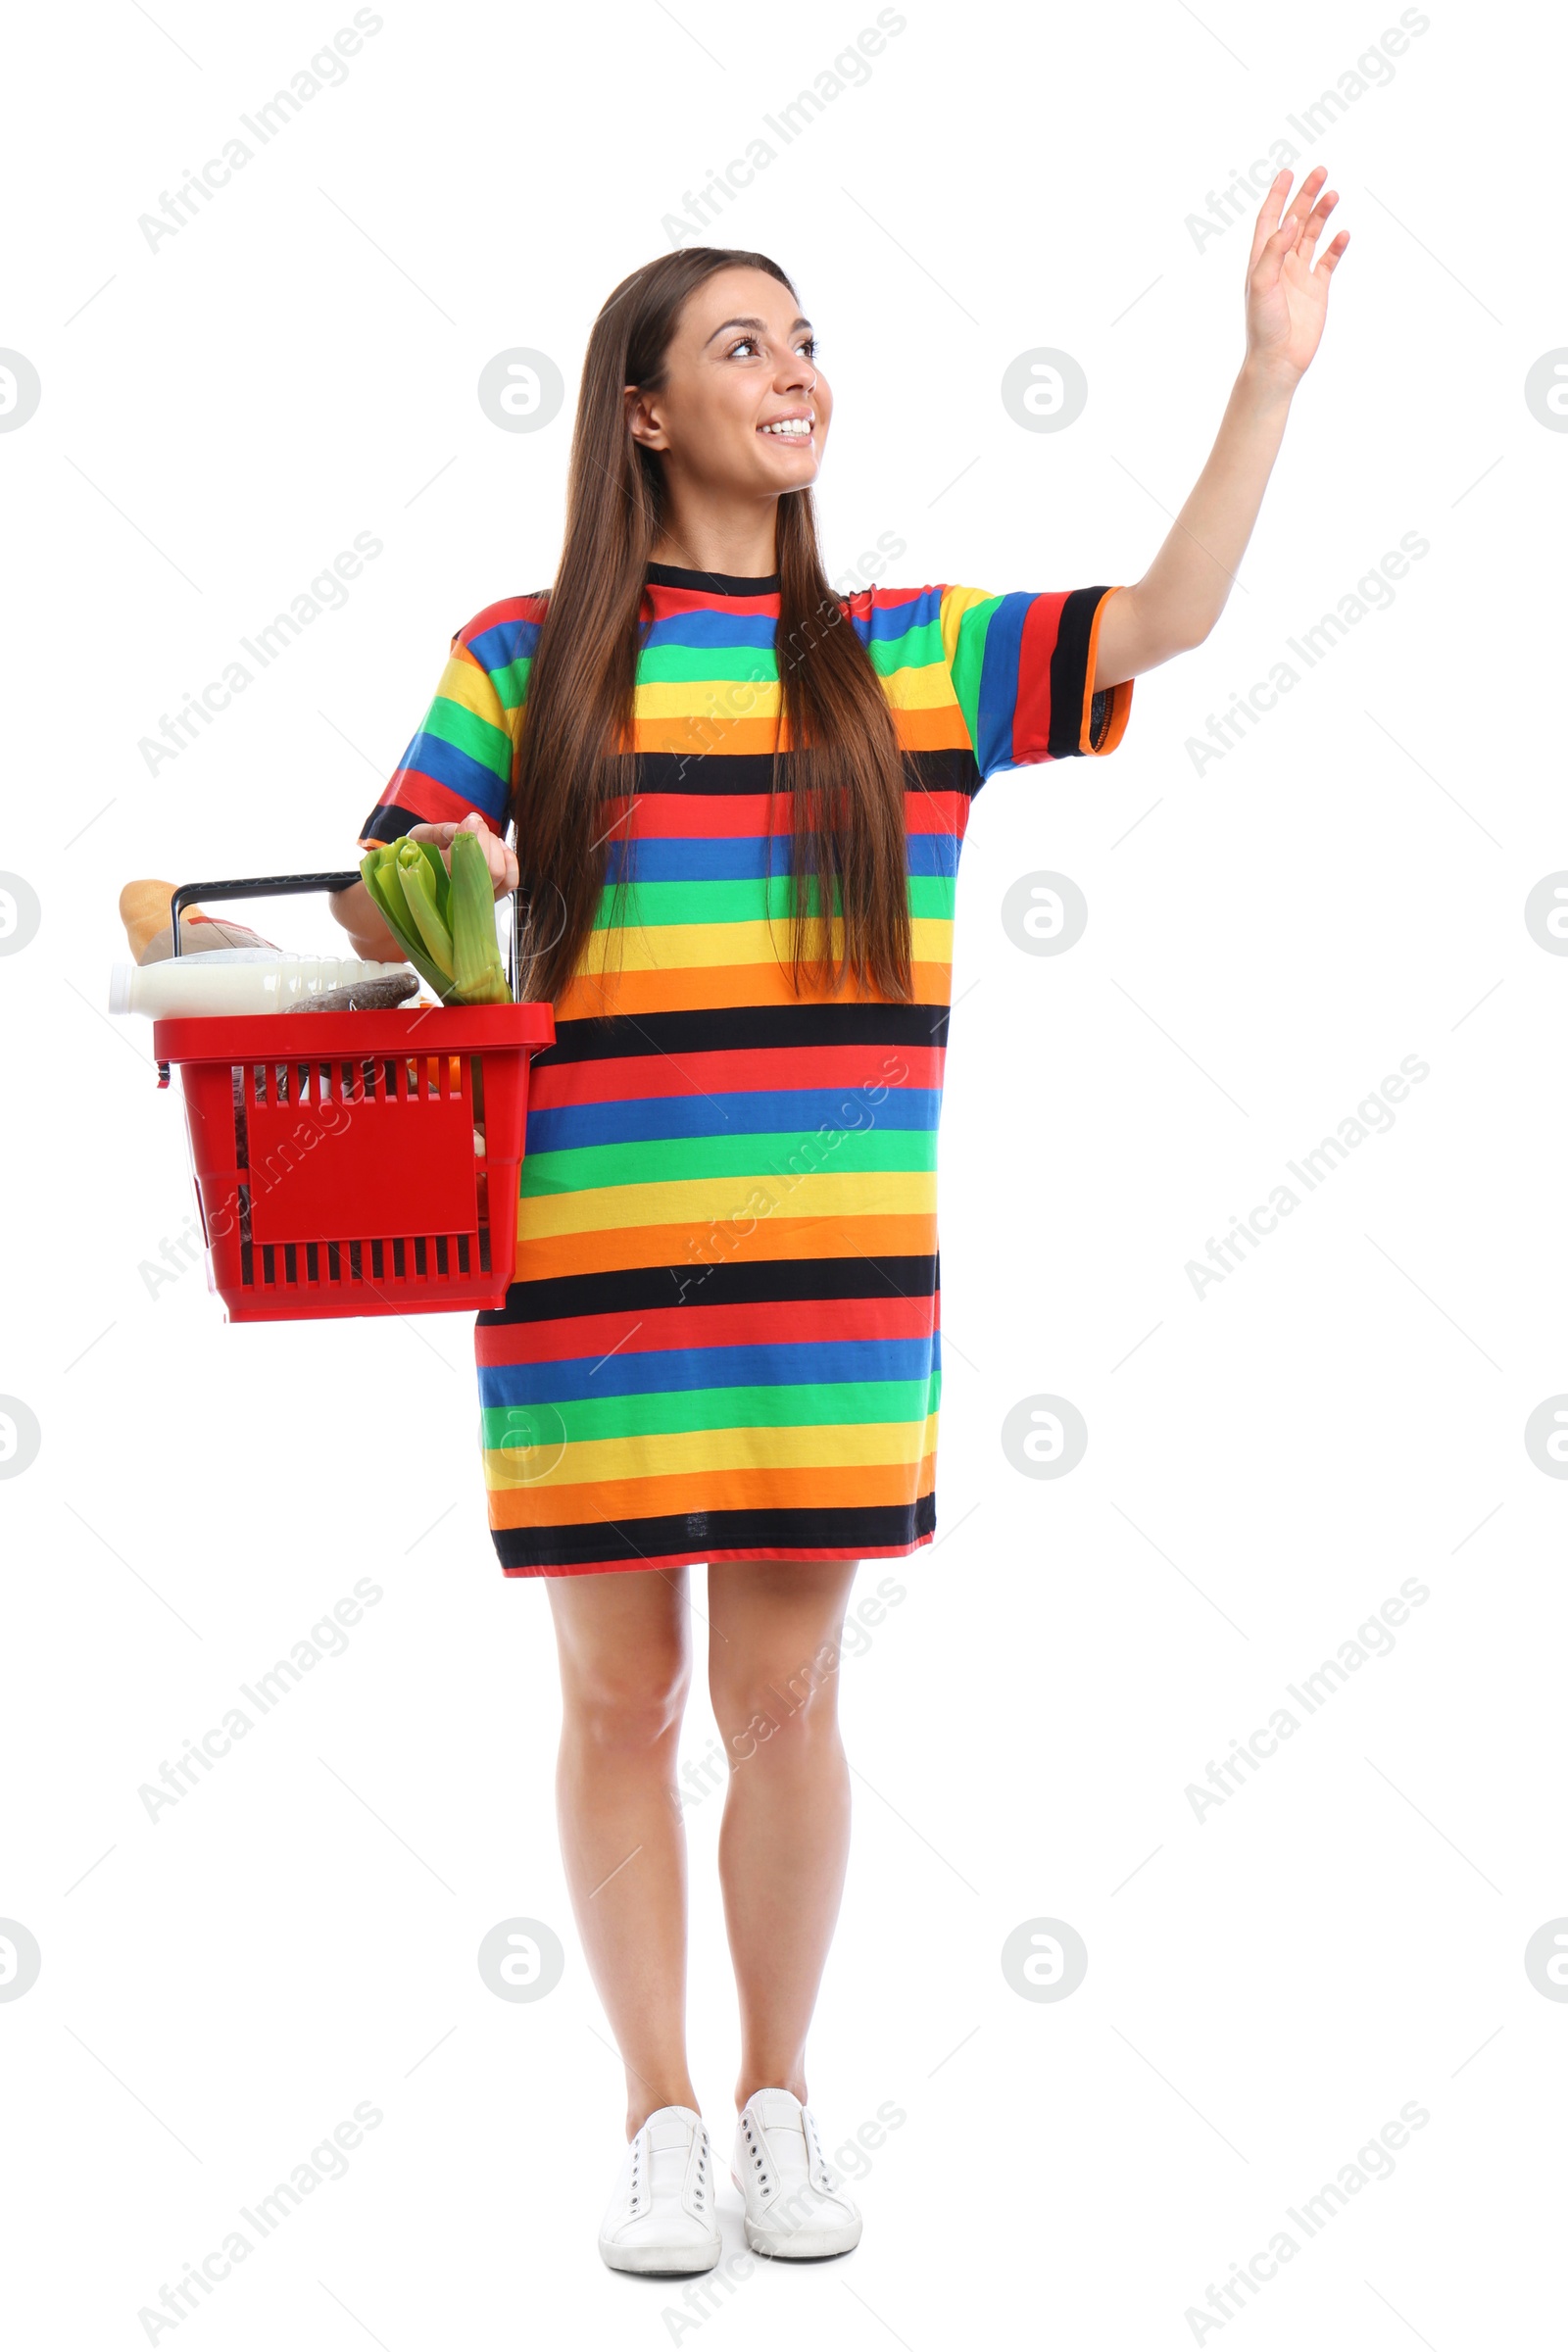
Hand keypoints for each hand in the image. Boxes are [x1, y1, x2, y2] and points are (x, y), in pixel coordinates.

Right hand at [405, 811, 518, 903]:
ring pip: (500, 873)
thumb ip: (439, 832)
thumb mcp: (418, 838)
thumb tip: (467, 828)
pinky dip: (509, 859)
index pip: (463, 865)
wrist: (416, 874)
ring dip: (495, 845)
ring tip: (482, 834)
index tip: (469, 821)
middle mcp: (459, 897)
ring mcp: (477, 899)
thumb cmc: (419, 854)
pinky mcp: (491, 896)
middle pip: (489, 869)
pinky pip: (510, 882)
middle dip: (484, 838)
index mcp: (437, 882)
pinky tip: (498, 846)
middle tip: (474, 824)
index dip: (471, 839)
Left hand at [1244, 165, 1348, 389]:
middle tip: (1321, 172)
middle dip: (1306, 196)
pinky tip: (1343, 233)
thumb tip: (1290, 220)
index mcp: (1262, 261)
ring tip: (1334, 195)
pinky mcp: (1317, 290)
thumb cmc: (1263, 326)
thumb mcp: (1261, 284)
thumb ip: (1274, 250)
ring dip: (1322, 215)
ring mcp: (1299, 276)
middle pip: (1294, 221)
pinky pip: (1328, 261)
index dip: (1277, 195)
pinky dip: (1336, 246)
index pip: (1269, 220)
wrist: (1278, 361)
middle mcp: (1280, 265)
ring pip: (1312, 236)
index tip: (1288, 172)